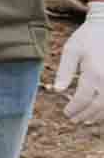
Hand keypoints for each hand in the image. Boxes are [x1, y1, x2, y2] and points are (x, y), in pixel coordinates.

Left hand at [55, 2, 103, 124]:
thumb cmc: (86, 38)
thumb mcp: (71, 51)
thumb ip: (64, 71)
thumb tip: (57, 91)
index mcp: (93, 73)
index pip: (82, 99)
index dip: (74, 109)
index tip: (66, 113)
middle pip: (97, 106)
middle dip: (85, 115)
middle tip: (74, 120)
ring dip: (97, 115)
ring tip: (86, 119)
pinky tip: (99, 111)